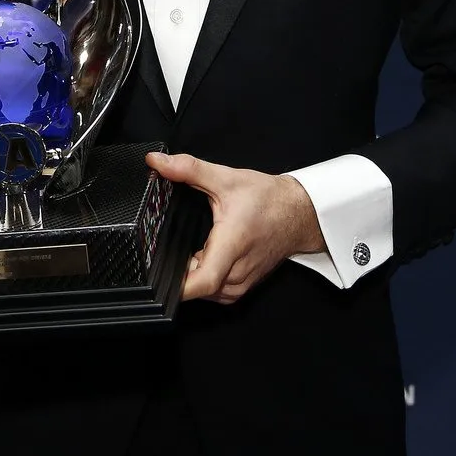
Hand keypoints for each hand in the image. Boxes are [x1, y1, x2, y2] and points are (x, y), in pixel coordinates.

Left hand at [146, 151, 325, 305]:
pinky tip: (205, 260)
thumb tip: (157, 162)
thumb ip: (189, 169)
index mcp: (232, 244)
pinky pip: (216, 293)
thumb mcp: (226, 178)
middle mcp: (238, 270)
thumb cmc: (268, 199)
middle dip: (179, 270)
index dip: (178, 285)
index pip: (203, 282)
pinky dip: (206, 281)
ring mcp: (242, 283)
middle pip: (197, 288)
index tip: (159, 273)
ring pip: (206, 293)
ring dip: (194, 276)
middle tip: (174, 247)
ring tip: (193, 250)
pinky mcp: (243, 287)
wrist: (298, 213)